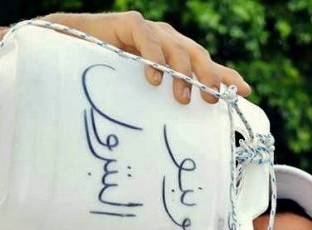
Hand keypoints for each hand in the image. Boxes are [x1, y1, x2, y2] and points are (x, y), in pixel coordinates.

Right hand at [45, 11, 250, 103]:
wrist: (65, 52)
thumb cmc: (103, 77)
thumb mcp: (140, 92)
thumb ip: (162, 100)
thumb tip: (184, 123)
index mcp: (173, 55)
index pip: (206, 64)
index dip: (226, 76)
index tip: (246, 92)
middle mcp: (166, 40)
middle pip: (197, 54)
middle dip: (208, 77)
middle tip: (212, 100)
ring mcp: (149, 30)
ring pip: (175, 47)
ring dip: (182, 73)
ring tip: (180, 97)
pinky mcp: (128, 23)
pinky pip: (147, 37)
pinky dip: (153, 57)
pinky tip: (153, 78)